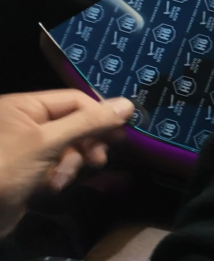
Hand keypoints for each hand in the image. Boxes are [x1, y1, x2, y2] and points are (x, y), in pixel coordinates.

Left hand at [0, 90, 133, 235]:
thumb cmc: (5, 169)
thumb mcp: (47, 141)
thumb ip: (88, 122)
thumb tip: (128, 104)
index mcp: (25, 105)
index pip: (75, 99)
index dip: (99, 114)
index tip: (121, 131)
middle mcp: (27, 122)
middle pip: (75, 123)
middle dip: (86, 142)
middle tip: (99, 157)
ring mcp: (29, 148)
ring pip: (69, 147)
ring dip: (72, 163)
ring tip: (62, 178)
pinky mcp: (30, 170)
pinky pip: (58, 165)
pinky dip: (60, 175)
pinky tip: (51, 186)